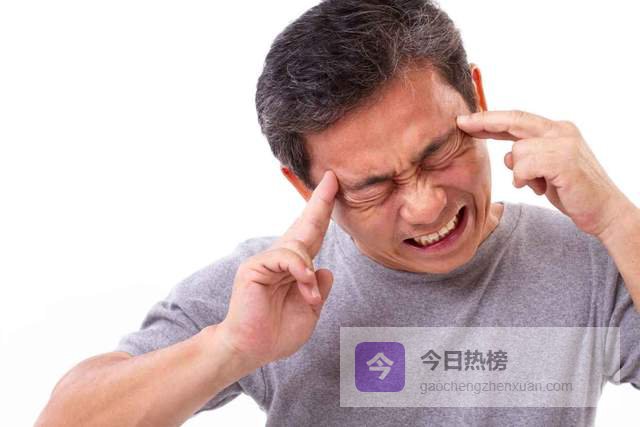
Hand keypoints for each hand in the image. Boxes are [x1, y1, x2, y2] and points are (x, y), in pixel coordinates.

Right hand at [218, 170, 338, 369]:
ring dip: (308, 273)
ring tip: (309, 297)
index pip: (312, 235)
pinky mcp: (254, 267)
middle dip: (320, 202)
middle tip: (332, 178)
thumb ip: (318, 289)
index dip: (323, 212)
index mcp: (294, 268)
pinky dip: (299, 271)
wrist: (252, 350)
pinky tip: (303, 285)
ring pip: (297, 246)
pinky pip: (284, 257)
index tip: (334, 187)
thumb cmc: (277, 333)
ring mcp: (266, 261)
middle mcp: (281, 259)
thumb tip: (324, 269)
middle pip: (305, 225)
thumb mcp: (310, 310)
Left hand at [456, 110, 633, 237]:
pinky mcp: (563, 161)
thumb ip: (527, 157)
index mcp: (557, 130)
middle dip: (485, 122)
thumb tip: (506, 154)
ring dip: (520, 173)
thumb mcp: (544, 169)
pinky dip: (525, 179)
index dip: (490, 119)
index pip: (517, 119)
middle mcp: (561, 131)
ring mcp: (564, 144)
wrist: (603, 211)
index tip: (467, 121)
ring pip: (517, 150)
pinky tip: (542, 188)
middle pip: (514, 120)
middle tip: (462, 123)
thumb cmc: (572, 191)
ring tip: (539, 185)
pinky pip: (524, 165)